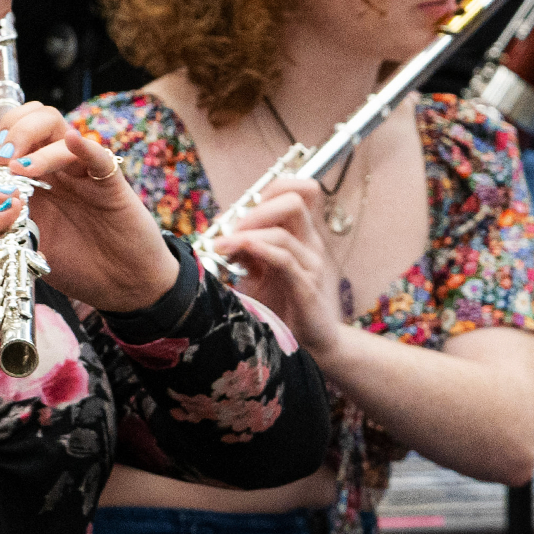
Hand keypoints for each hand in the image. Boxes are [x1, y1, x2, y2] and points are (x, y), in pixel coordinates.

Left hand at [0, 101, 180, 311]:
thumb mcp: (28, 245)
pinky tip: (71, 142)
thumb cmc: (75, 265)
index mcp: (36, 178)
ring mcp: (84, 172)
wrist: (120, 286)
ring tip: (19, 169)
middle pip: (36, 119)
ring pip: (60, 130)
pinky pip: (99, 155)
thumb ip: (3, 223)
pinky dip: (84, 146)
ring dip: (34, 141)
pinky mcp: (111, 184)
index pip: (15, 134)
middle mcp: (59, 168)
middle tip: (2, 160)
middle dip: (12, 131)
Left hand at [207, 177, 344, 357]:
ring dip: (246, 233)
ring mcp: (311, 266)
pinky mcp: (307, 289)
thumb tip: (222, 227)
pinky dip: (258, 250)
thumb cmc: (282, 305)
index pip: (300, 191)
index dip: (272, 187)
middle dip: (256, 208)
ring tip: (221, 246)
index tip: (242, 206)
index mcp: (301, 236)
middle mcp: (310, 245)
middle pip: (295, 201)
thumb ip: (245, 248)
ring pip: (283, 232)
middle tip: (230, 228)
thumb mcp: (257, 272)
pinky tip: (237, 250)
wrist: (310, 346)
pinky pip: (285, 260)